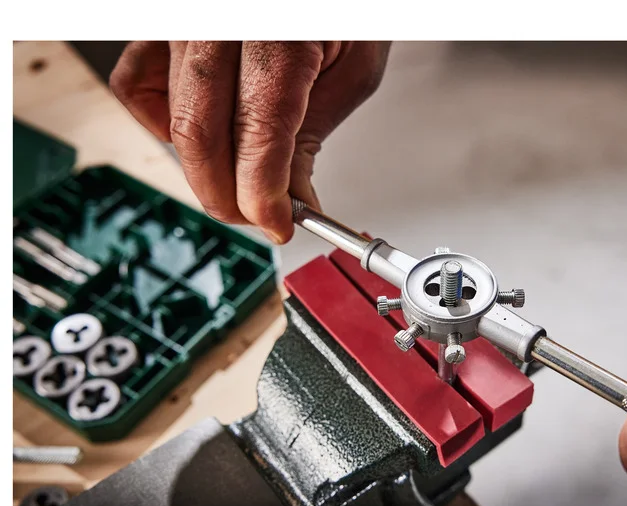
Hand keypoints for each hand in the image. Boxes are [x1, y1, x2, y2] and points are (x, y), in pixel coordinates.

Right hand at [110, 41, 390, 242]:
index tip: (278, 225)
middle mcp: (222, 22)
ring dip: (206, 170)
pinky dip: (161, 123)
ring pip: (173, 120)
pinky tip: (203, 133)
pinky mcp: (164, 28)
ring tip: (243, 178)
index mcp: (277, 31)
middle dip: (229, 196)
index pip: (257, 132)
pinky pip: (135, 86)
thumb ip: (313, 134)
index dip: (263, 195)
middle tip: (259, 217)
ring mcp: (186, 24)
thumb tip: (292, 201)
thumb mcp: (353, 70)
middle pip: (202, 135)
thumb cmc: (346, 10)